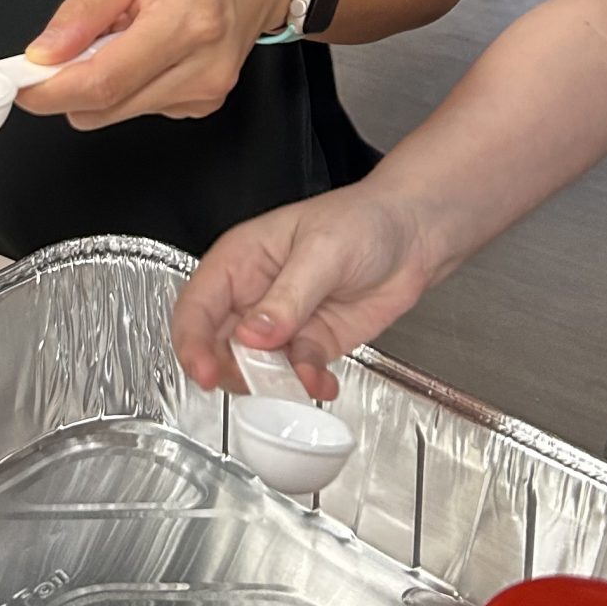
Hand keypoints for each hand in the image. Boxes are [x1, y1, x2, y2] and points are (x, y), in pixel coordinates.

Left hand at [14, 0, 312, 128]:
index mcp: (184, 23)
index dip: (49, 90)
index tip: (19, 83)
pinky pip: (142, 107)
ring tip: (122, 31)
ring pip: (118, 112)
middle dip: (69, 84)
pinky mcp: (205, 102)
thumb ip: (86, 6)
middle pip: (105, 107)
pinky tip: (145, 46)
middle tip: (66, 43)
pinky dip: (127, 83)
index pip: (101, 83)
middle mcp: (202, 67)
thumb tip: (45, 52)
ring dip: (100, 81)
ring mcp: (207, 91)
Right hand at [173, 184, 428, 399]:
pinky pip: (296, 375)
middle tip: (259, 382)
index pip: (197, 306)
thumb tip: (253, 335)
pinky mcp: (311, 344)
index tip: (205, 374)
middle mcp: (253, 295)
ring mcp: (281, 324)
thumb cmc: (363, 220)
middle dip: (232, 370)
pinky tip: (323, 381)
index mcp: (240, 260)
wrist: (414, 235)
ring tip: (303, 378)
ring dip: (273, 383)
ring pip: (254, 367)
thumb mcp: (323, 251)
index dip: (192, 343)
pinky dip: (307, 385)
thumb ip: (289, 296)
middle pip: (217, 345)